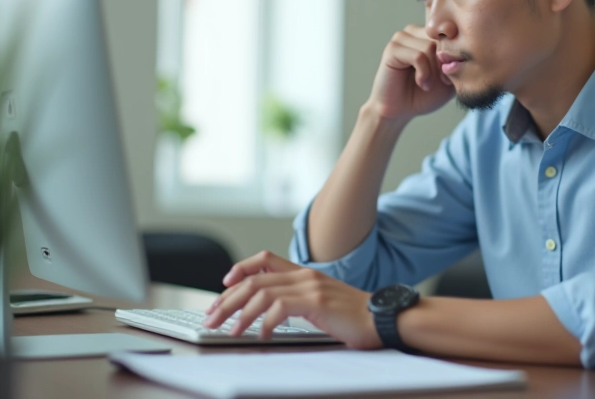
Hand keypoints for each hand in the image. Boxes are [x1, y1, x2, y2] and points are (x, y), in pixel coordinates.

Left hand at [202, 251, 381, 348]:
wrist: (382, 319)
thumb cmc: (355, 317)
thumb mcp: (322, 302)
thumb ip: (299, 300)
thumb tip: (271, 311)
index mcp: (304, 274)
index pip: (264, 260)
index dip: (240, 269)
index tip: (224, 286)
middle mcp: (305, 276)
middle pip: (254, 280)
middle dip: (227, 299)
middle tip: (212, 317)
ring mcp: (311, 287)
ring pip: (261, 292)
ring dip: (240, 313)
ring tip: (230, 330)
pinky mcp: (317, 302)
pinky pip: (280, 307)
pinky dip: (265, 322)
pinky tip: (262, 335)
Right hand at [366, 24, 454, 119]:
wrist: (402, 110)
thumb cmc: (426, 94)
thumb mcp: (451, 77)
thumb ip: (459, 61)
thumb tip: (464, 47)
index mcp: (429, 34)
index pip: (452, 33)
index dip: (456, 56)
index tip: (451, 77)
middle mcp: (415, 31)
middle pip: (442, 38)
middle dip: (445, 63)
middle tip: (443, 81)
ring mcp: (402, 38)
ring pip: (430, 46)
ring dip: (434, 70)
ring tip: (428, 84)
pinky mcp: (392, 49)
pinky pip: (418, 56)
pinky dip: (424, 73)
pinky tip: (421, 83)